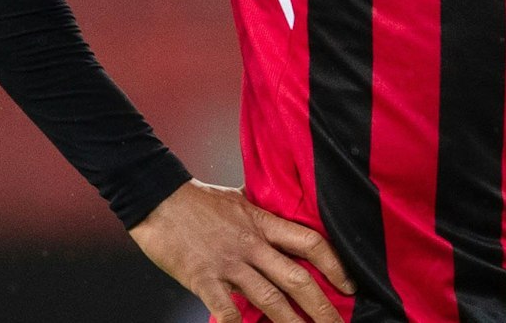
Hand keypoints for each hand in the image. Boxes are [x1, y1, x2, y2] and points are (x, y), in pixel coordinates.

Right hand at [130, 179, 356, 322]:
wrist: (156, 197)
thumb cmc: (195, 199)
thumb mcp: (238, 198)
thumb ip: (261, 213)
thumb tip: (283, 214)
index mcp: (262, 223)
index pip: (310, 242)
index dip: (335, 265)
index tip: (350, 285)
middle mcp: (251, 245)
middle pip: (296, 278)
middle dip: (322, 307)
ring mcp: (228, 263)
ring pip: (270, 299)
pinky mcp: (203, 278)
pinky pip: (226, 309)